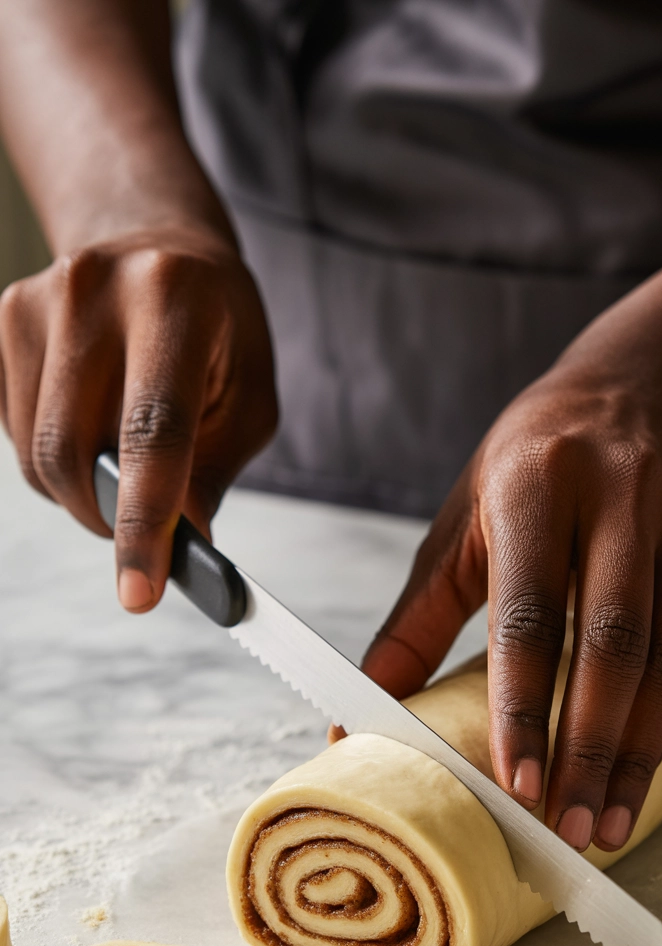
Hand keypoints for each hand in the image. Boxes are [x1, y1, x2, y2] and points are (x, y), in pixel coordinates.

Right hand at [0, 227, 276, 610]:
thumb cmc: (217, 331)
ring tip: (124, 470)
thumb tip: (180, 546)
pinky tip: (91, 435)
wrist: (159, 246)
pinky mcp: (3, 320)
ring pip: (38, 453)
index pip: (151, 433)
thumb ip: (213, 473)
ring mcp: (38, 300)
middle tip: (143, 537)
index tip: (141, 594)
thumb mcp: (248, 397)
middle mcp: (94, 289)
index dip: (145, 522)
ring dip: (82, 494)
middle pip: (76, 453)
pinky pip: (14, 434)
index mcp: (173, 300)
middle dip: (108, 519)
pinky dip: (54, 463)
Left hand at [360, 361, 661, 852]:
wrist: (632, 392)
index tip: (517, 783)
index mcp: (535, 486)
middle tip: (570, 829)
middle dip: (591, 748)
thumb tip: (362, 709)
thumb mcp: (460, 526)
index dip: (525, 706)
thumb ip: (416, 621)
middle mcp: (619, 496)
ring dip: (639, 750)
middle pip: (612, 644)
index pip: (530, 612)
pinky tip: (643, 768)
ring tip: (609, 822)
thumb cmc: (528, 470)